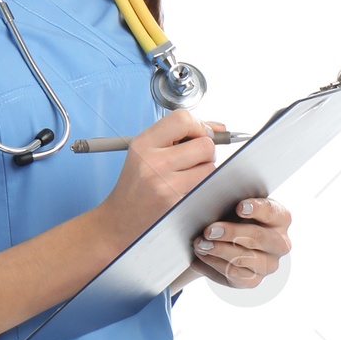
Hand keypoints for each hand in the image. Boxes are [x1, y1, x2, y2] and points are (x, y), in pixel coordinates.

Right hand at [99, 107, 216, 252]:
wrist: (120, 220)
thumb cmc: (136, 186)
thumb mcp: (147, 153)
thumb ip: (180, 135)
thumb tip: (220, 128)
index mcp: (143, 144)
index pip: (183, 119)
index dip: (199, 126)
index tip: (200, 135)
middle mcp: (153, 162)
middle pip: (205, 145)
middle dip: (206, 152)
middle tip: (195, 160)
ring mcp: (165, 185)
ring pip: (210, 168)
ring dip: (205, 172)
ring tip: (187, 178)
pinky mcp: (176, 203)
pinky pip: (205, 187)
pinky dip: (201, 188)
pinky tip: (185, 192)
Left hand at [178, 195, 291, 290]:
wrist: (224, 242)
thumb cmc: (232, 217)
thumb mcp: (234, 205)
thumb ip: (231, 201)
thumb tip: (211, 203)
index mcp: (280, 218)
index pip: (272, 211)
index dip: (256, 208)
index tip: (239, 207)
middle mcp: (280, 243)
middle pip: (257, 237)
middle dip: (231, 232)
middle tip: (209, 230)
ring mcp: (269, 265)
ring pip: (243, 257)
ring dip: (218, 250)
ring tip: (200, 244)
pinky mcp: (254, 280)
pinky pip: (234, 273)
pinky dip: (214, 263)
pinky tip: (202, 255)